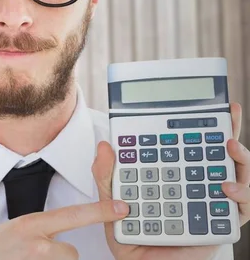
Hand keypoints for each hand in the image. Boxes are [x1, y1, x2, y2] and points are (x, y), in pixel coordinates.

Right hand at [0, 200, 128, 258]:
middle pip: (71, 251)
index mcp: (30, 224)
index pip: (73, 214)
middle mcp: (37, 244)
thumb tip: (54, 231)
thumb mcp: (13, 230)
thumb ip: (36, 227)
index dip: (100, 211)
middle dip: (60, 255)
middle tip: (37, 256)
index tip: (121, 208)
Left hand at [93, 102, 249, 259]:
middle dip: (230, 132)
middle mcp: (197, 185)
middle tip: (230, 114)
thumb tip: (105, 146)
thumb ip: (107, 176)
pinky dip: (241, 194)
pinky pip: (241, 208)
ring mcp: (212, 203)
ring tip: (229, 146)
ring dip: (240, 158)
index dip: (200, 123)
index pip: (188, 144)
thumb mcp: (111, 203)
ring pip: (238, 175)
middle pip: (220, 154)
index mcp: (173, 174)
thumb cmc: (130, 237)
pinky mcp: (221, 224)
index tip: (206, 103)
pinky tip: (225, 186)